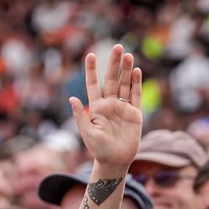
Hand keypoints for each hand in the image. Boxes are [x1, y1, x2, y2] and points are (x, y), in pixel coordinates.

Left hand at [71, 45, 141, 170]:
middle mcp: (110, 104)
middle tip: (118, 47)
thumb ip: (80, 116)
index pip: (93, 84)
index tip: (90, 55)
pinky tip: (136, 71)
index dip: (91, 70)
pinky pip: (136, 95)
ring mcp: (123, 108)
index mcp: (96, 107)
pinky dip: (136, 83)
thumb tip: (72, 99)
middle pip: (112, 79)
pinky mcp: (134, 114)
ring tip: (128, 55)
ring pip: (124, 84)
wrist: (115, 161)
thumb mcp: (87, 132)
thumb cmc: (98, 149)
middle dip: (114, 64)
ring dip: (127, 70)